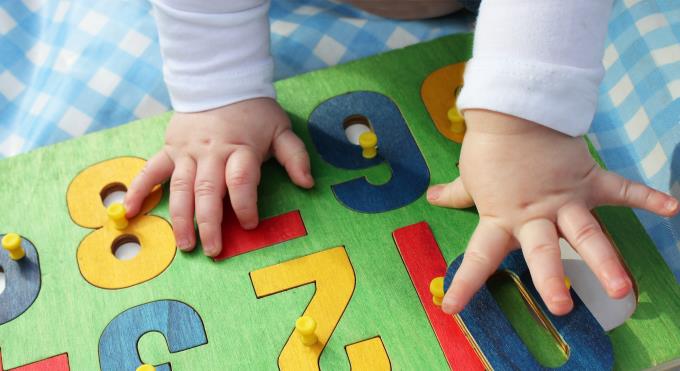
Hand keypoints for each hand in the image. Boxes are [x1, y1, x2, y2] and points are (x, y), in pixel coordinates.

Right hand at [124, 98, 313, 256]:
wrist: (221, 82)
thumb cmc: (254, 112)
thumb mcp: (281, 129)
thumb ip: (294, 156)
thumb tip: (307, 184)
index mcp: (240, 148)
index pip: (241, 181)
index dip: (245, 205)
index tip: (249, 225)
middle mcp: (212, 153)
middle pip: (208, 191)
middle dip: (210, 223)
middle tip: (213, 250)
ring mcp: (187, 152)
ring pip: (181, 188)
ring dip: (180, 218)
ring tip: (185, 245)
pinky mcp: (170, 149)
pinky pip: (151, 170)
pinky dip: (139, 190)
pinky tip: (130, 211)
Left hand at [427, 110, 678, 314]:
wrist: (512, 109)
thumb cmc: (488, 146)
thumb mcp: (469, 175)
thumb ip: (455, 193)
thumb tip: (431, 197)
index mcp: (501, 218)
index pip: (479, 257)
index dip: (465, 284)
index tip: (450, 309)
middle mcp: (534, 215)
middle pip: (542, 251)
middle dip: (551, 280)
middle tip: (560, 308)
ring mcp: (564, 199)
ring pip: (585, 233)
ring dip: (603, 259)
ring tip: (620, 288)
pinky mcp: (587, 179)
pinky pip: (621, 189)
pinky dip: (646, 197)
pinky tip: (671, 209)